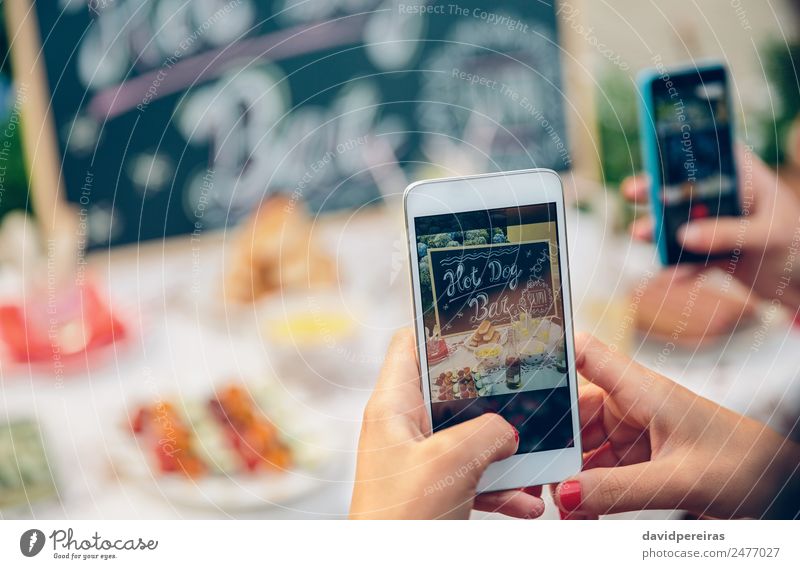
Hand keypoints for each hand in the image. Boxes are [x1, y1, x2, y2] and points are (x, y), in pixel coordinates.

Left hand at [350, 329, 544, 519]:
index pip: (410, 344)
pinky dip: (502, 487)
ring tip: (537, 453)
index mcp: (393, 406)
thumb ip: (486, 431)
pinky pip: (475, 476)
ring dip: (506, 448)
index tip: (482, 324)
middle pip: (452, 390)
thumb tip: (507, 428)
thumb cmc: (399, 520)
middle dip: (493, 394)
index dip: (441, 328)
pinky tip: (527, 504)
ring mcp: (421, 460)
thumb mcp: (449, 463)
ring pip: (471, 436)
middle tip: (527, 385)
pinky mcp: (436, 490)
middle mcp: (405, 427)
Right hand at [552, 333, 799, 518]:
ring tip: (559, 505)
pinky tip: (582, 514)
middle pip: (572, 412)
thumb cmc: (746, 464)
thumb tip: (566, 495)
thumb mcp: (682, 479)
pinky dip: (588, 492)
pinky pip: (599, 472)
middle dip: (549, 443)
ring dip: (568, 475)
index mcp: (642, 389)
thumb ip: (620, 489)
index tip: (511, 374)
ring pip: (582, 448)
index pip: (584, 354)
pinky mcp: (638, 460)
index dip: (547, 355)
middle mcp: (632, 405)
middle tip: (529, 474)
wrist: (780, 486)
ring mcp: (633, 433)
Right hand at [624, 146, 799, 308]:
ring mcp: (715, 224)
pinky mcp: (710, 251)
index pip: (710, 156)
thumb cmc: (797, 246)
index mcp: (745, 178)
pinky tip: (672, 275)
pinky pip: (688, 257)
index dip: (681, 153)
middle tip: (631, 191)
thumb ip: (728, 233)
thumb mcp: (768, 235)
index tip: (654, 155)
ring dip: (659, 230)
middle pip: (684, 188)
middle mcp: (726, 198)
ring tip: (639, 234)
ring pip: (679, 223)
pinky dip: (678, 266)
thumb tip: (684, 235)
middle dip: (656, 191)